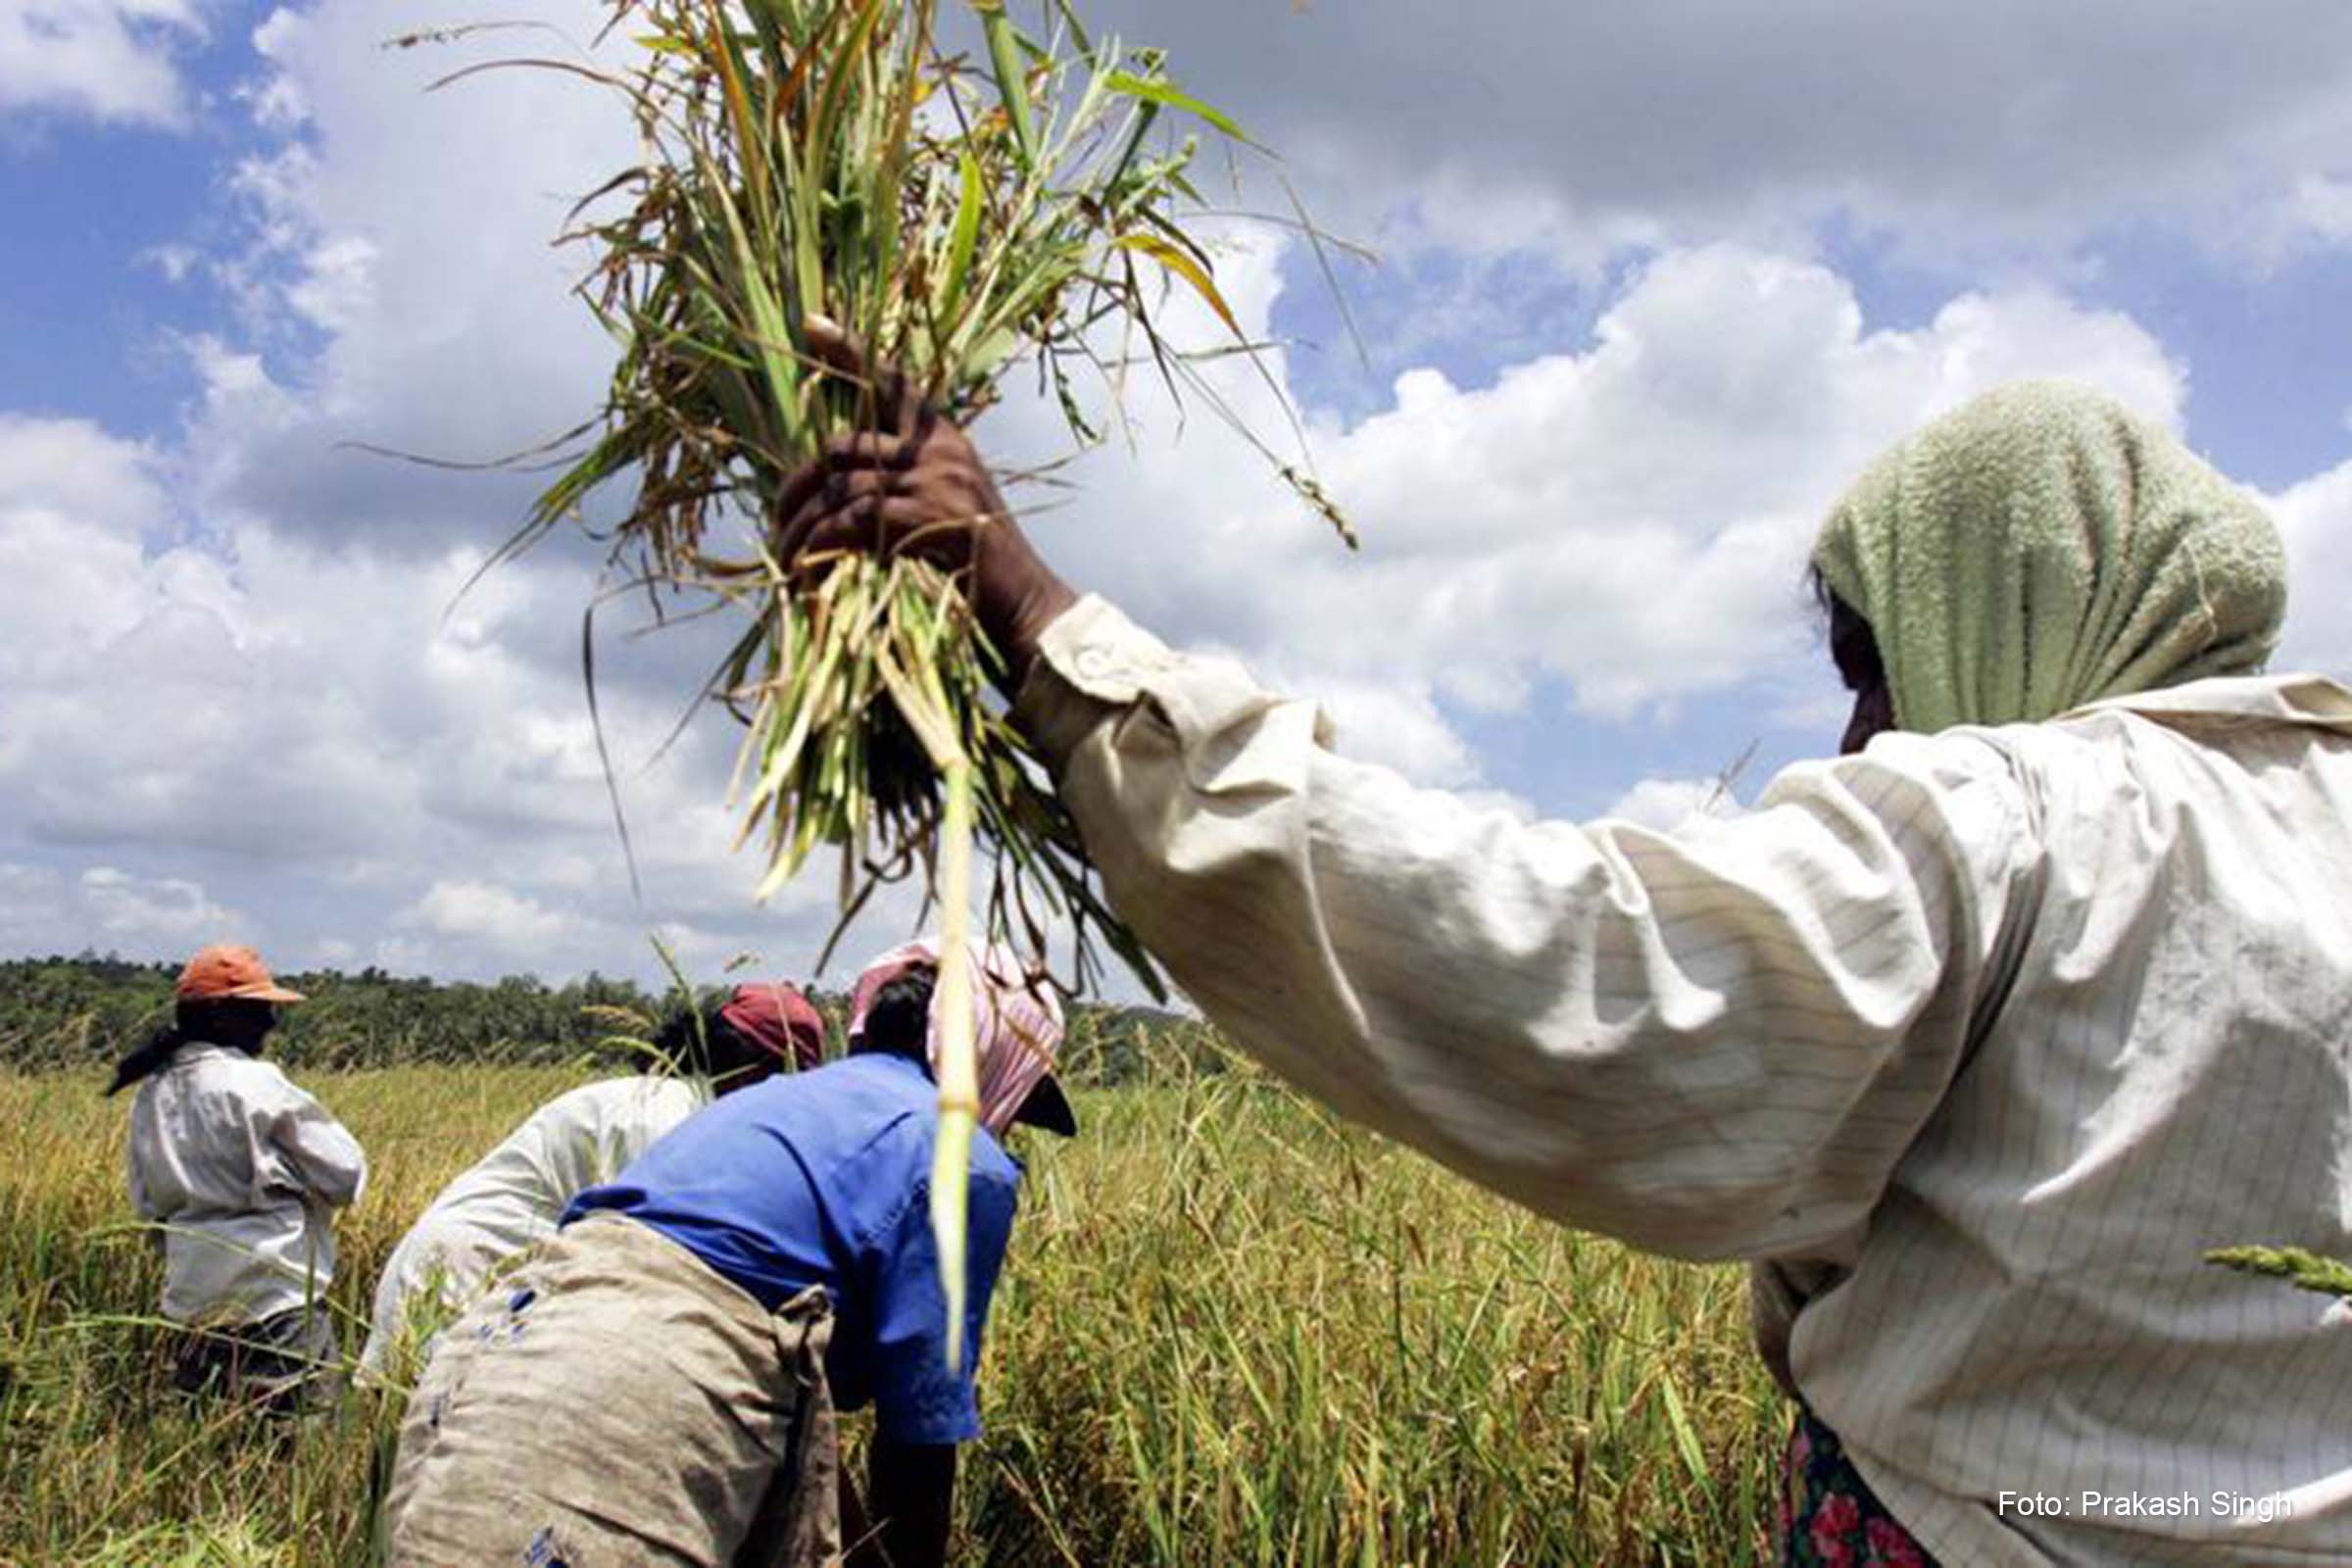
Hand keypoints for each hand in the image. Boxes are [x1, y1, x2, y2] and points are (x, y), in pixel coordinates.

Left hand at [771, 319, 1076, 692]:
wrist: (1025, 603)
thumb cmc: (979, 565)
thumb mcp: (950, 505)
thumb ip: (908, 480)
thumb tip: (842, 481)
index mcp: (946, 439)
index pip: (893, 381)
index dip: (849, 350)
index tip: (810, 321)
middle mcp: (941, 450)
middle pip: (843, 445)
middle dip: (799, 486)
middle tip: (778, 523)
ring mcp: (936, 481)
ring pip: (842, 485)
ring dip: (803, 526)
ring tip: (787, 559)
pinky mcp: (926, 517)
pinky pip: (852, 519)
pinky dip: (822, 544)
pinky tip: (808, 567)